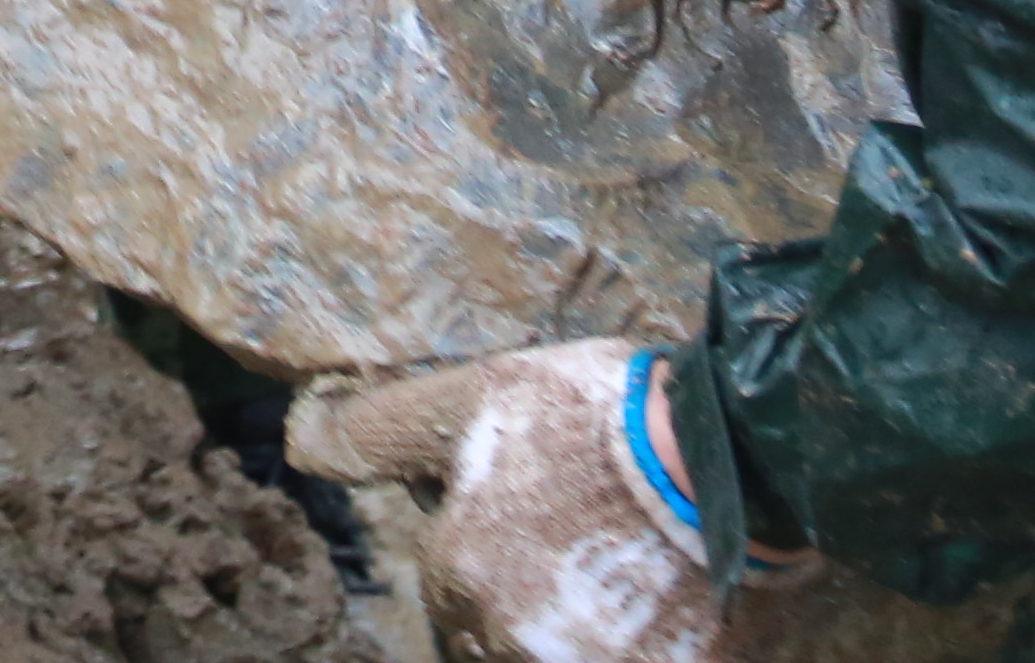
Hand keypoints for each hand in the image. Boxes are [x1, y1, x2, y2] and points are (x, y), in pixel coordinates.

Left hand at [292, 342, 746, 662]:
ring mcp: (574, 661)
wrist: (732, 453)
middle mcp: (503, 632)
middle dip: (528, 599)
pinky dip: (631, 643)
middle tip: (586, 546)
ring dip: (573, 625)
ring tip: (624, 573)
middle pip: (496, 634)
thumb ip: (383, 429)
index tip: (544, 512)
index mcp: (457, 568)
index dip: (493, 547)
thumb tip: (302, 445)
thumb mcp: (476, 397)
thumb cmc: (600, 415)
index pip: (451, 584)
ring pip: (544, 652)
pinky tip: (659, 605)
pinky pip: (619, 661)